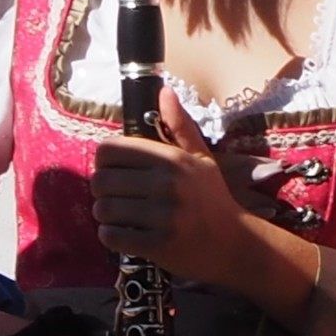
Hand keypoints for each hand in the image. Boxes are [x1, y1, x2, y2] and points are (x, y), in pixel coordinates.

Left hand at [92, 88, 258, 288]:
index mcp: (172, 159)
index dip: (105, 161)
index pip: (110, 150)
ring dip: (106, 214)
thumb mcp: (201, 158)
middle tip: (117, 196)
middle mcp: (166, 184)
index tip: (116, 171)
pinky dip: (111, 236)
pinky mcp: (157, 244)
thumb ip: (179, 125)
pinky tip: (125, 234)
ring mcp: (162, 216)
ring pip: (103, 209)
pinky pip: (111, 236)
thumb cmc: (213, 198)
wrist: (234, 242)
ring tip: (120, 216)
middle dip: (103, 190)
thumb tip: (164, 90)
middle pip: (101, 181)